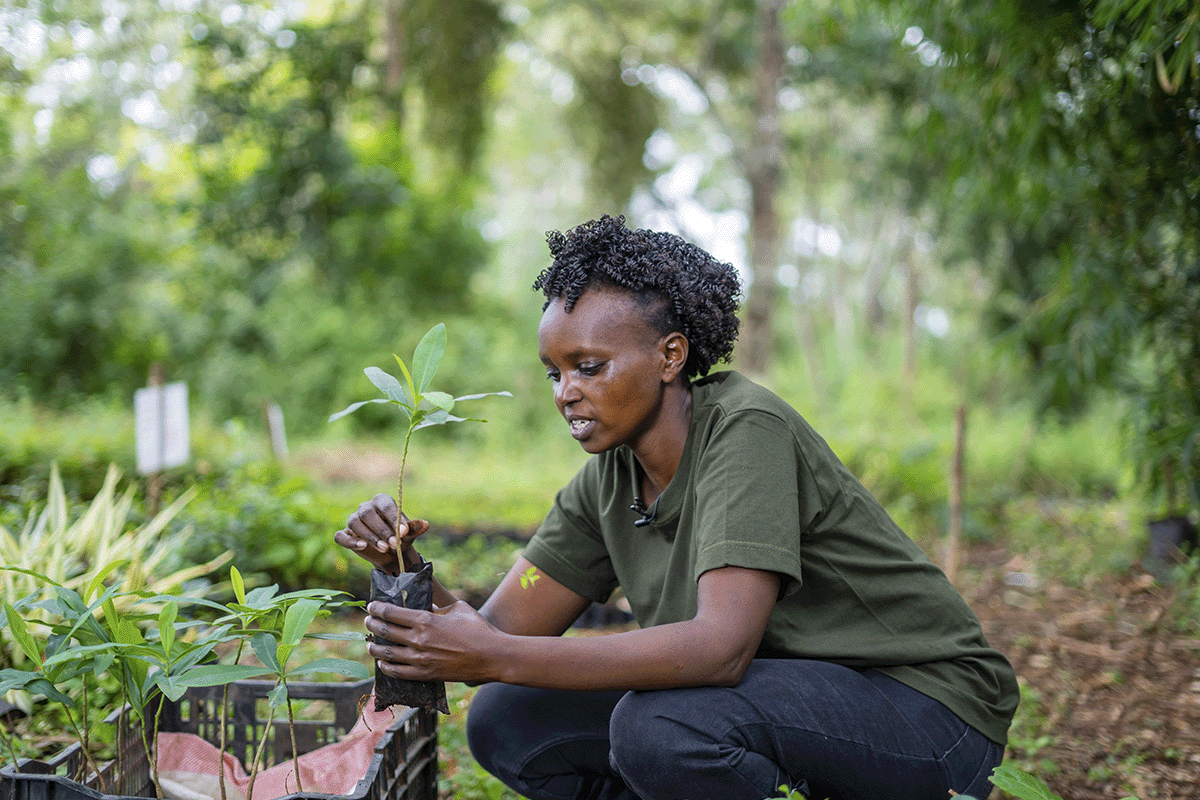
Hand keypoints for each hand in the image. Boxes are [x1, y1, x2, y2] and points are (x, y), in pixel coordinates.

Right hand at [334, 493, 429, 571]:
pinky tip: (363, 547)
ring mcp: (354, 520)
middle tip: (394, 544)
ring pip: (355, 523)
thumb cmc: (400, 537)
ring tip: (384, 548)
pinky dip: (350, 542)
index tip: (403, 532)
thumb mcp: (409, 534)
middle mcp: (366, 508)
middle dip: (381, 530)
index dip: (393, 518)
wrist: (391, 554)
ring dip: (370, 536)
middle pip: (368, 513)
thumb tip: (425, 525)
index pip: (385, 505)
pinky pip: (341, 536)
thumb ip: (415, 528)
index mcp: (382, 501)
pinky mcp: (346, 534)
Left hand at [365, 599, 499, 683]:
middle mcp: (418, 640)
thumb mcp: (458, 609)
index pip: (391, 612)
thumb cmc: (478, 629)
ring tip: (369, 643)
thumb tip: (427, 606)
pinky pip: (397, 672)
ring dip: (374, 647)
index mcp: (425, 620)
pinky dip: (386, 668)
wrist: (492, 656)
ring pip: (386, 654)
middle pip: (385, 631)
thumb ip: (438, 607)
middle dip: (372, 625)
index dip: (377, 608)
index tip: (372, 606)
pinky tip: (382, 664)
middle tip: (367, 621)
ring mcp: (420, 659)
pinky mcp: (425, 674)